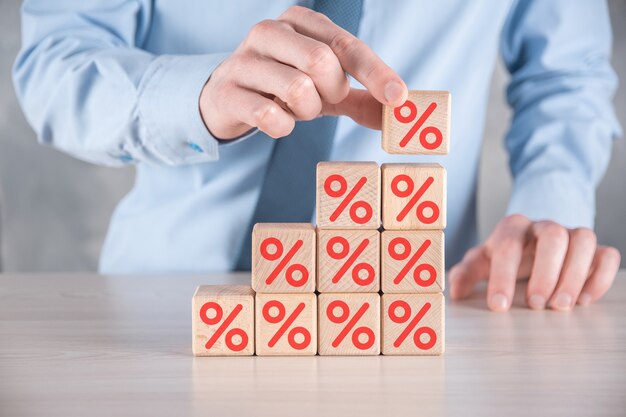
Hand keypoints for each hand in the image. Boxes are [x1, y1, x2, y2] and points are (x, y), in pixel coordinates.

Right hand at [199, 6, 407, 139]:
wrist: (227, 96)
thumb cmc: (284, 86)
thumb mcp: (325, 89)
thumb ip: (360, 97)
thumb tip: (397, 112)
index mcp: (299, 21)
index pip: (345, 44)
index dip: (375, 72)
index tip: (397, 97)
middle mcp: (270, 32)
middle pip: (321, 62)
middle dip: (331, 91)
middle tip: (323, 100)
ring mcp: (244, 60)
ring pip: (296, 89)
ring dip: (307, 111)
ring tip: (296, 109)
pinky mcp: (227, 91)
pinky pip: (268, 115)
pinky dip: (282, 126)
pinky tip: (277, 121)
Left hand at [449, 214, 620, 311]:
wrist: (531, 240)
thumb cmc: (503, 255)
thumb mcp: (480, 261)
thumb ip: (465, 274)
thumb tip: (454, 291)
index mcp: (512, 228)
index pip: (508, 246)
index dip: (502, 277)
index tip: (499, 306)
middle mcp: (543, 226)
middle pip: (553, 236)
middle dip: (545, 272)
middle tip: (536, 305)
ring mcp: (571, 234)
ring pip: (583, 240)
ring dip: (575, 275)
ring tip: (560, 306)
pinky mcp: (593, 249)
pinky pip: (607, 255)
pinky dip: (600, 277)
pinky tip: (585, 301)